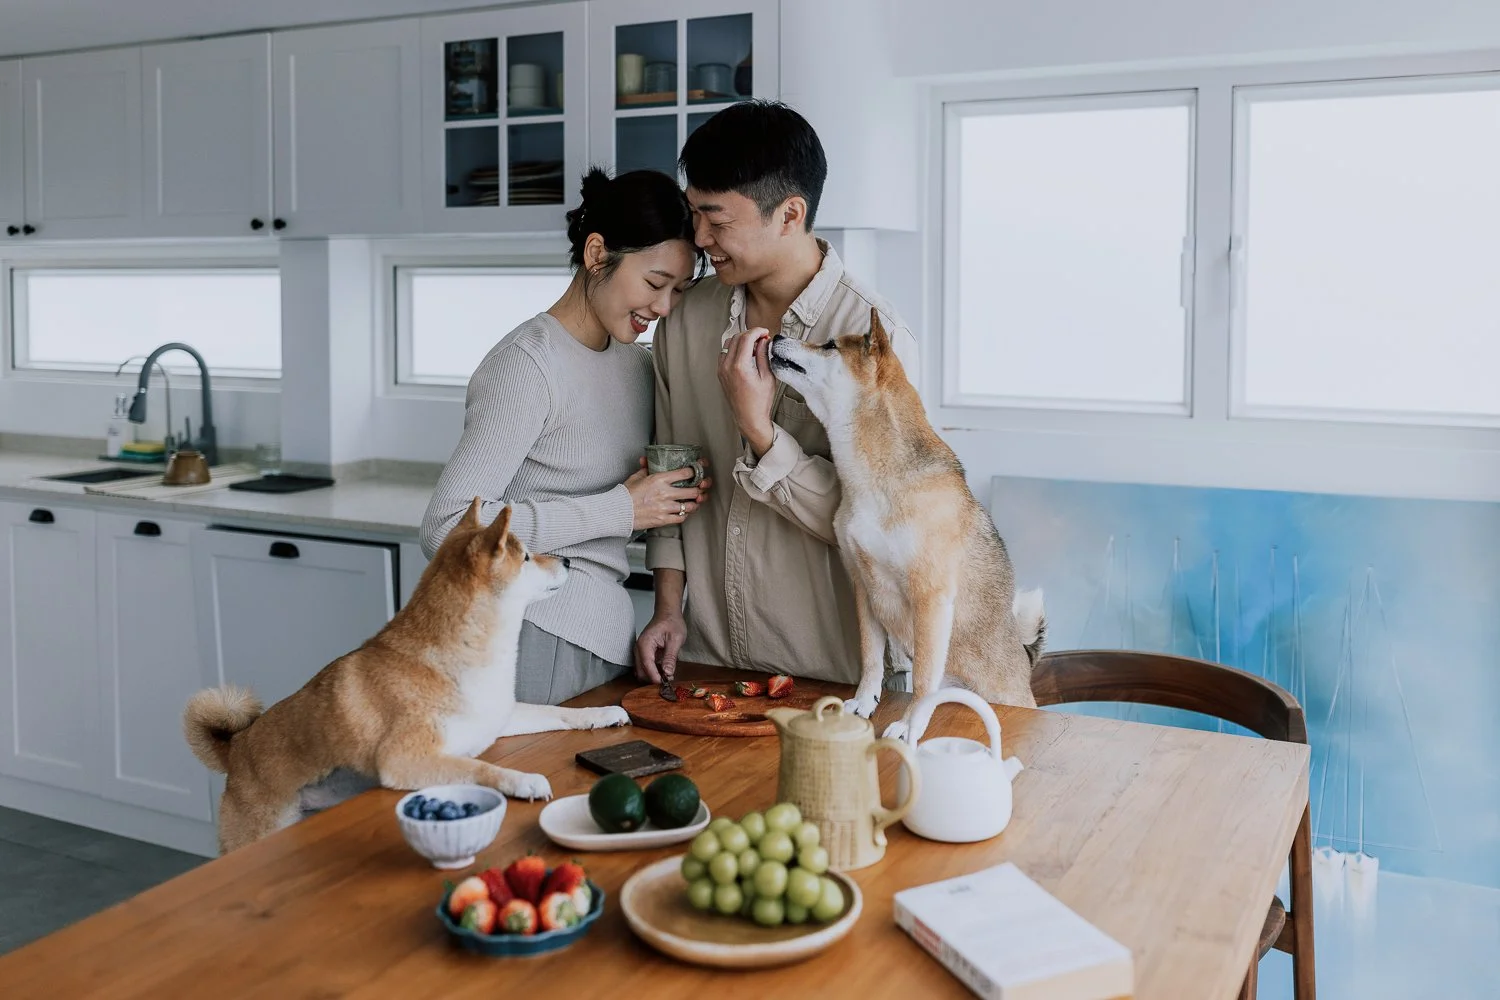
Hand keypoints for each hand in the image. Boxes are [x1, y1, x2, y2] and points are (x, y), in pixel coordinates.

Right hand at [624, 457, 711, 530]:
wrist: (618, 512)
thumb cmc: (626, 495)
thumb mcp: (636, 477)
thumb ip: (645, 468)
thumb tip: (646, 460)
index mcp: (659, 480)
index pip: (685, 473)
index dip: (695, 471)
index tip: (698, 470)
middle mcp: (665, 493)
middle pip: (693, 491)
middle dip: (699, 490)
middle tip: (699, 489)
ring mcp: (665, 507)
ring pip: (690, 506)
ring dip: (694, 504)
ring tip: (693, 502)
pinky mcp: (663, 519)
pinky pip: (681, 518)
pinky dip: (684, 515)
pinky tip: (683, 512)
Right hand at [635, 610, 686, 683]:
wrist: (667, 613)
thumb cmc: (672, 622)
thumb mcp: (675, 639)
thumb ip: (670, 657)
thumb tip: (667, 673)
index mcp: (645, 644)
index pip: (647, 666)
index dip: (655, 677)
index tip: (665, 684)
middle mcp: (638, 648)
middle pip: (641, 671)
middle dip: (653, 678)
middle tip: (668, 680)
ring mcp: (639, 651)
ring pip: (642, 671)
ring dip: (653, 676)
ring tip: (668, 675)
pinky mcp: (643, 653)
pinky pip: (645, 666)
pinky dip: (653, 671)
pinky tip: (664, 670)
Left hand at [718, 328, 775, 455]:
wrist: (749, 418)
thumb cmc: (760, 402)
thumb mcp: (768, 377)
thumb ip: (764, 355)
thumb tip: (764, 341)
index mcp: (740, 366)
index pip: (746, 338)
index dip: (757, 331)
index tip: (765, 332)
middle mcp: (727, 366)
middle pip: (736, 338)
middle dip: (750, 334)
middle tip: (762, 338)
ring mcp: (721, 370)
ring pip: (728, 344)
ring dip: (741, 340)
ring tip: (754, 347)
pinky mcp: (720, 373)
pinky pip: (724, 353)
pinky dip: (734, 349)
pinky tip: (745, 355)